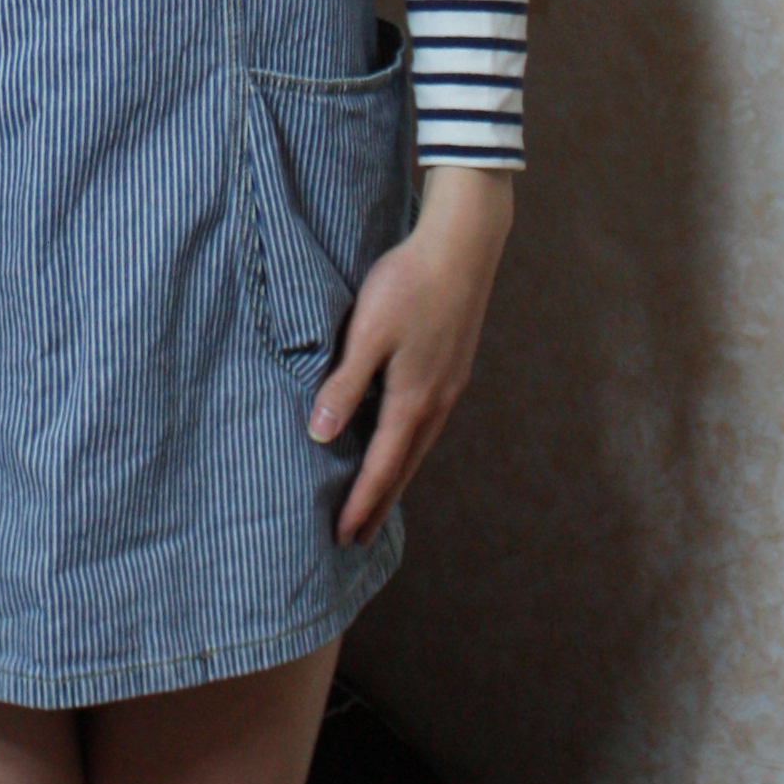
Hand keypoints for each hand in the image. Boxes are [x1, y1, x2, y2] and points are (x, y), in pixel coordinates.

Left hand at [309, 165, 512, 542]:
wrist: (462, 246)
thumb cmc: (408, 284)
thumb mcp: (367, 333)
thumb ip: (344, 384)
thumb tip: (320, 435)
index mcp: (413, 400)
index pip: (382, 468)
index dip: (361, 504)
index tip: (342, 536)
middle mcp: (436, 403)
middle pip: (404, 468)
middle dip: (379, 503)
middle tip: (358, 537)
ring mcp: (449, 387)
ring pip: (418, 447)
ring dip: (396, 477)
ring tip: (377, 499)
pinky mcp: (453, 369)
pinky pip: (426, 425)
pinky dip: (408, 447)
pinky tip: (399, 441)